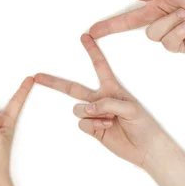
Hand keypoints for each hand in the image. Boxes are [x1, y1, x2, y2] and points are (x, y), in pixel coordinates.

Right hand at [35, 34, 168, 167]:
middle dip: (54, 81)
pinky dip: (93, 126)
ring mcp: (95, 114)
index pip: (99, 65)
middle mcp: (100, 99)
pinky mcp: (93, 128)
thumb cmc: (144, 125)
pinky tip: (107, 128)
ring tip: (110, 120)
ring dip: (92, 114)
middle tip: (38, 76)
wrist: (146, 149)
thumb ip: (107, 103)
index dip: (92, 50)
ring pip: (78, 108)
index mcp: (112, 88)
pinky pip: (82, 123)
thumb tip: (87, 107)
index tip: (85, 36)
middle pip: (72, 87)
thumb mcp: (131, 108)